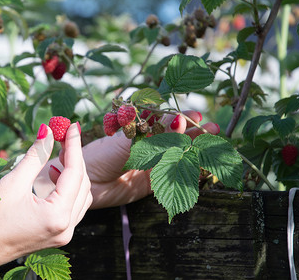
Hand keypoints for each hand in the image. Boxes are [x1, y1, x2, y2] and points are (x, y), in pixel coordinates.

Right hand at [0, 123, 91, 278]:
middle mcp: (66, 228)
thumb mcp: (12, 183)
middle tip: (64, 136)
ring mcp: (63, 235)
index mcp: (57, 216)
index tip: (71, 125)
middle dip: (75, 157)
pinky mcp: (57, 235)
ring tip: (60, 152)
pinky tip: (54, 175)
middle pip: (82, 184)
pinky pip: (73, 207)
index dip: (74, 145)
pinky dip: (69, 189)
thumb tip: (48, 130)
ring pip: (81, 196)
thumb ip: (35, 156)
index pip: (75, 173)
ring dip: (74, 173)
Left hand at [36, 111, 218, 208]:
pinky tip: (202, 167)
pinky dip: (188, 172)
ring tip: (212, 144)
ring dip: (195, 150)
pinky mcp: (151, 184)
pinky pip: (174, 176)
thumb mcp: (127, 140)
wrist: (85, 182)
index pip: (167, 122)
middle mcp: (148, 147)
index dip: (183, 119)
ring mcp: (151, 165)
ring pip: (178, 155)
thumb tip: (172, 118)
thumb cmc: (100, 154)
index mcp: (140, 132)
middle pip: (177, 138)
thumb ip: (150, 132)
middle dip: (194, 133)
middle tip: (213, 128)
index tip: (197, 116)